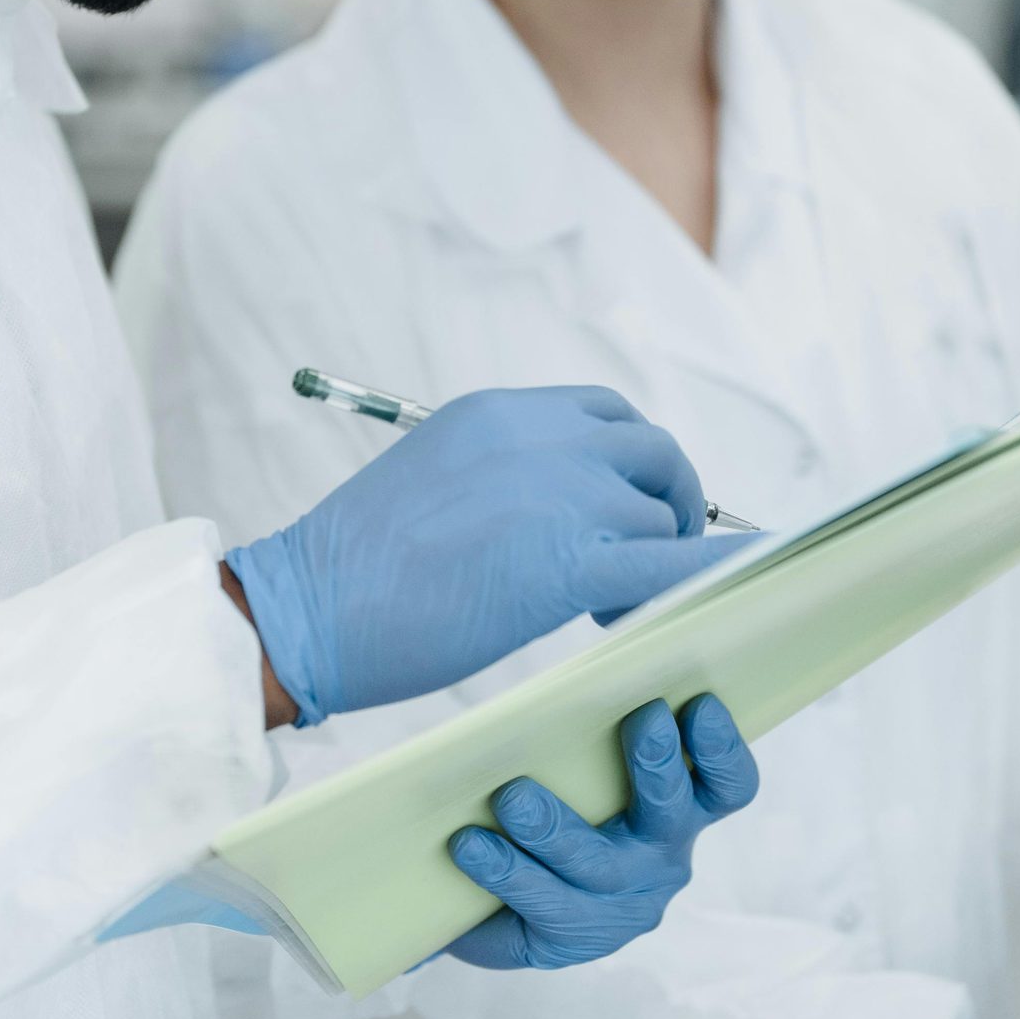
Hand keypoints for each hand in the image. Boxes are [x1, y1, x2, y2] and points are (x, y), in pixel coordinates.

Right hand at [228, 386, 743, 727]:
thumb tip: (552, 514)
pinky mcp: (573, 562)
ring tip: (608, 608)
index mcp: (499, 411)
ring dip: (655, 559)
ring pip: (659, 516)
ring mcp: (561, 494)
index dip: (628, 462)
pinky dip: (703, 579)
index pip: (602, 414)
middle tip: (648, 553)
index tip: (624, 504)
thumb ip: (501, 476)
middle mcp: (540, 436)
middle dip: (667, 498)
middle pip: (651, 450)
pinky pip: (672, 566)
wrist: (310, 607)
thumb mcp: (433, 477)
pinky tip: (709, 603)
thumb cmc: (353, 567)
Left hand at [445, 695, 757, 970]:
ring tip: (512, 797)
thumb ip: (600, 712)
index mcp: (681, 812)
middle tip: (643, 719)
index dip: (722, 750)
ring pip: (596, 867)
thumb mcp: (585, 759)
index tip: (700, 703)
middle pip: (672, 816)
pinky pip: (542, 908)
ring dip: (555, 827)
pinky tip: (470, 845)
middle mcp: (661, 860)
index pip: (728, 786)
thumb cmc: (556, 803)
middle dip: (658, 765)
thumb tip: (605, 616)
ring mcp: (619, 907)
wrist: (495, 895)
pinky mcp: (569, 941)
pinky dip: (505, 872)